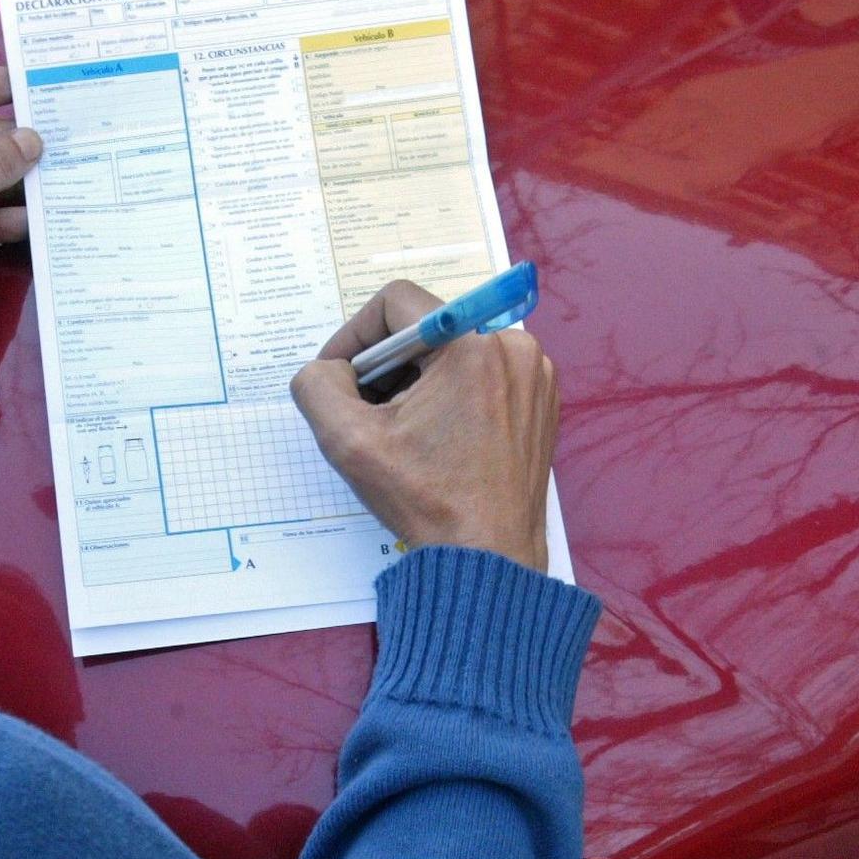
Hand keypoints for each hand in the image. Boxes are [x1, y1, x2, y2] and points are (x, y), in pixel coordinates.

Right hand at [291, 280, 556, 571]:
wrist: (488, 557)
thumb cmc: (428, 502)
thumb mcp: (349, 441)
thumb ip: (317, 386)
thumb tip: (327, 368)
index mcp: (472, 345)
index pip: (395, 302)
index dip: (354, 334)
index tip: (338, 375)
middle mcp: (513, 348)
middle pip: (427, 328)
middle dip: (385, 365)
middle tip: (364, 410)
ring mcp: (534, 375)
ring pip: (454, 352)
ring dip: (416, 382)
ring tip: (400, 431)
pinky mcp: (541, 401)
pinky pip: (483, 375)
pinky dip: (451, 396)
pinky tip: (434, 439)